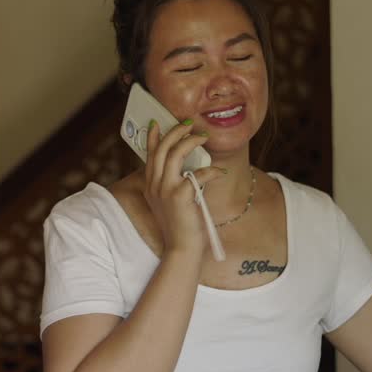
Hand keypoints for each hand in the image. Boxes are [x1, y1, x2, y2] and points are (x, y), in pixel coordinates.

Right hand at [143, 120, 222, 256]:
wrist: (181, 248)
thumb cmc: (180, 226)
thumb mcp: (170, 202)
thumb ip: (172, 184)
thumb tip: (187, 167)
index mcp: (150, 186)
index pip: (150, 155)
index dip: (154, 137)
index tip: (157, 123)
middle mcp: (154, 185)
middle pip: (162, 149)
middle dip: (176, 132)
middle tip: (189, 124)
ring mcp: (165, 190)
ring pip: (175, 154)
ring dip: (191, 142)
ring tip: (203, 137)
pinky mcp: (180, 196)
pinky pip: (198, 174)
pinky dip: (212, 170)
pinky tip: (221, 171)